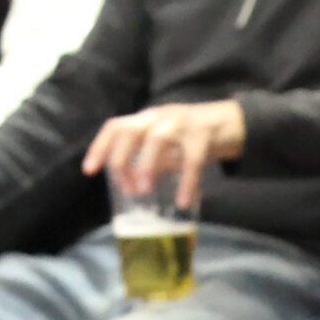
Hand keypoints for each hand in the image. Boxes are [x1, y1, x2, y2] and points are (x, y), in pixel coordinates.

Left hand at [83, 100, 247, 209]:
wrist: (230, 122)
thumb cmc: (190, 137)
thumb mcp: (166, 146)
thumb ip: (150, 161)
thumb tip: (131, 189)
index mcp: (145, 119)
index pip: (115, 127)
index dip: (99, 147)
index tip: (89, 171)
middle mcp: (158, 117)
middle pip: (129, 131)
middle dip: (120, 158)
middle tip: (124, 187)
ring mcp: (181, 123)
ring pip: (157, 138)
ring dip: (146, 164)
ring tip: (143, 190)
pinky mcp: (204, 135)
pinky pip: (193, 159)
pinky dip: (186, 181)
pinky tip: (183, 201)